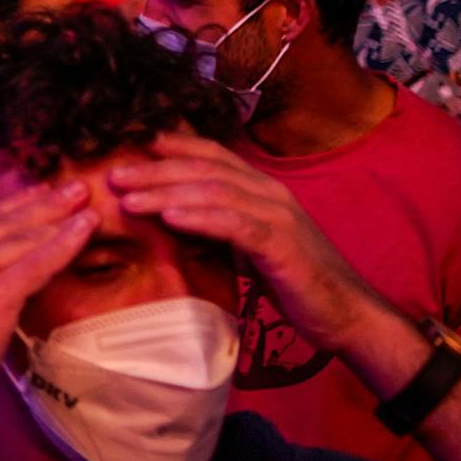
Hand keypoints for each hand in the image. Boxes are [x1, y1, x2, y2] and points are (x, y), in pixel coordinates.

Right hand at [0, 181, 97, 455]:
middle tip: (75, 188)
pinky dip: (66, 243)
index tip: (41, 192)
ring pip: (24, 238)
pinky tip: (86, 229)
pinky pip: (38, 261)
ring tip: (86, 204)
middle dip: (45, 203)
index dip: (16, 205)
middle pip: (4, 221)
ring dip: (60, 219)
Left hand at [109, 130, 374, 349]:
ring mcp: (277, 214)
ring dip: (167, 191)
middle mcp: (269, 191)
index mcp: (262, 188)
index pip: (211, 154)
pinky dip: (199, 217)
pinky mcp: (281, 244)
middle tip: (114, 175)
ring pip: (214, 191)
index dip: (171, 146)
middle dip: (155, 169)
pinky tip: (169, 218)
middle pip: (204, 168)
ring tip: (129, 198)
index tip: (131, 147)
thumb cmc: (297, 282)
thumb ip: (222, 227)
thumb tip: (175, 220)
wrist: (346, 314)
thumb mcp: (252, 247)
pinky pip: (234, 224)